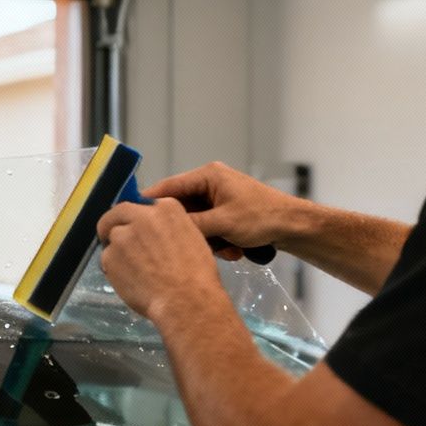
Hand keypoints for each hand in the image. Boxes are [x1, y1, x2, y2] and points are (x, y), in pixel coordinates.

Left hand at [96, 197, 225, 318]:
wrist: (185, 299)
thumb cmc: (198, 273)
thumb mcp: (192, 237)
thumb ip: (169, 228)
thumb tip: (155, 232)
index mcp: (166, 208)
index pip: (142, 205)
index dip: (137, 218)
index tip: (138, 229)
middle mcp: (141, 216)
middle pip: (117, 214)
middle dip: (113, 224)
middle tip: (120, 242)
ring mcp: (122, 235)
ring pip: (112, 238)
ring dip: (117, 250)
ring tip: (132, 269)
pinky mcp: (110, 256)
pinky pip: (108, 260)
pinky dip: (115, 269)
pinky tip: (130, 281)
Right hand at [143, 162, 305, 260]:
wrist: (293, 226)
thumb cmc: (261, 218)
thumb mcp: (222, 223)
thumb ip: (190, 225)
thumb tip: (161, 228)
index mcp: (208, 176)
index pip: (168, 187)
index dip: (149, 204)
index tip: (131, 219)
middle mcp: (210, 183)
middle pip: (182, 209)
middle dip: (190, 231)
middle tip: (195, 245)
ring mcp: (219, 198)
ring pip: (197, 223)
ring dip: (208, 240)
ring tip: (226, 247)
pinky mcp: (227, 213)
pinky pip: (211, 228)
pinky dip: (219, 241)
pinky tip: (235, 249)